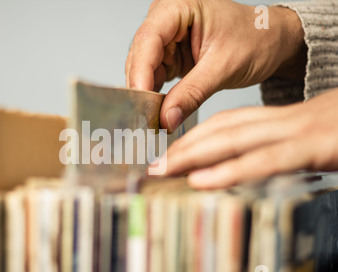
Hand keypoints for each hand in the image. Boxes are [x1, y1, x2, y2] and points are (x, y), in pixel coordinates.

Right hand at [125, 0, 305, 132]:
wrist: (272, 42)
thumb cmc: (256, 38)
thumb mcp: (224, 67)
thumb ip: (192, 94)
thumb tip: (166, 119)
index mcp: (179, 7)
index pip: (149, 39)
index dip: (140, 72)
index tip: (140, 103)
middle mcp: (167, 18)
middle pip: (140, 55)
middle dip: (141, 87)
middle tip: (144, 118)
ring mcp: (166, 38)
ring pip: (143, 69)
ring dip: (147, 94)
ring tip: (151, 118)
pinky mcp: (170, 55)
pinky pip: (154, 77)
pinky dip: (155, 95)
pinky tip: (157, 110)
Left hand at [153, 88, 337, 188]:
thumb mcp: (310, 138)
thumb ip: (277, 149)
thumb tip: (244, 164)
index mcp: (283, 119)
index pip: (228, 124)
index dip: (194, 137)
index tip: (168, 154)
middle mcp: (286, 121)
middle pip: (223, 129)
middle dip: (184, 147)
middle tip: (152, 165)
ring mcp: (302, 131)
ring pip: (236, 139)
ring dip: (195, 155)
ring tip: (164, 171)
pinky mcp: (318, 147)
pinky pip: (266, 159)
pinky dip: (231, 170)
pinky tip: (203, 181)